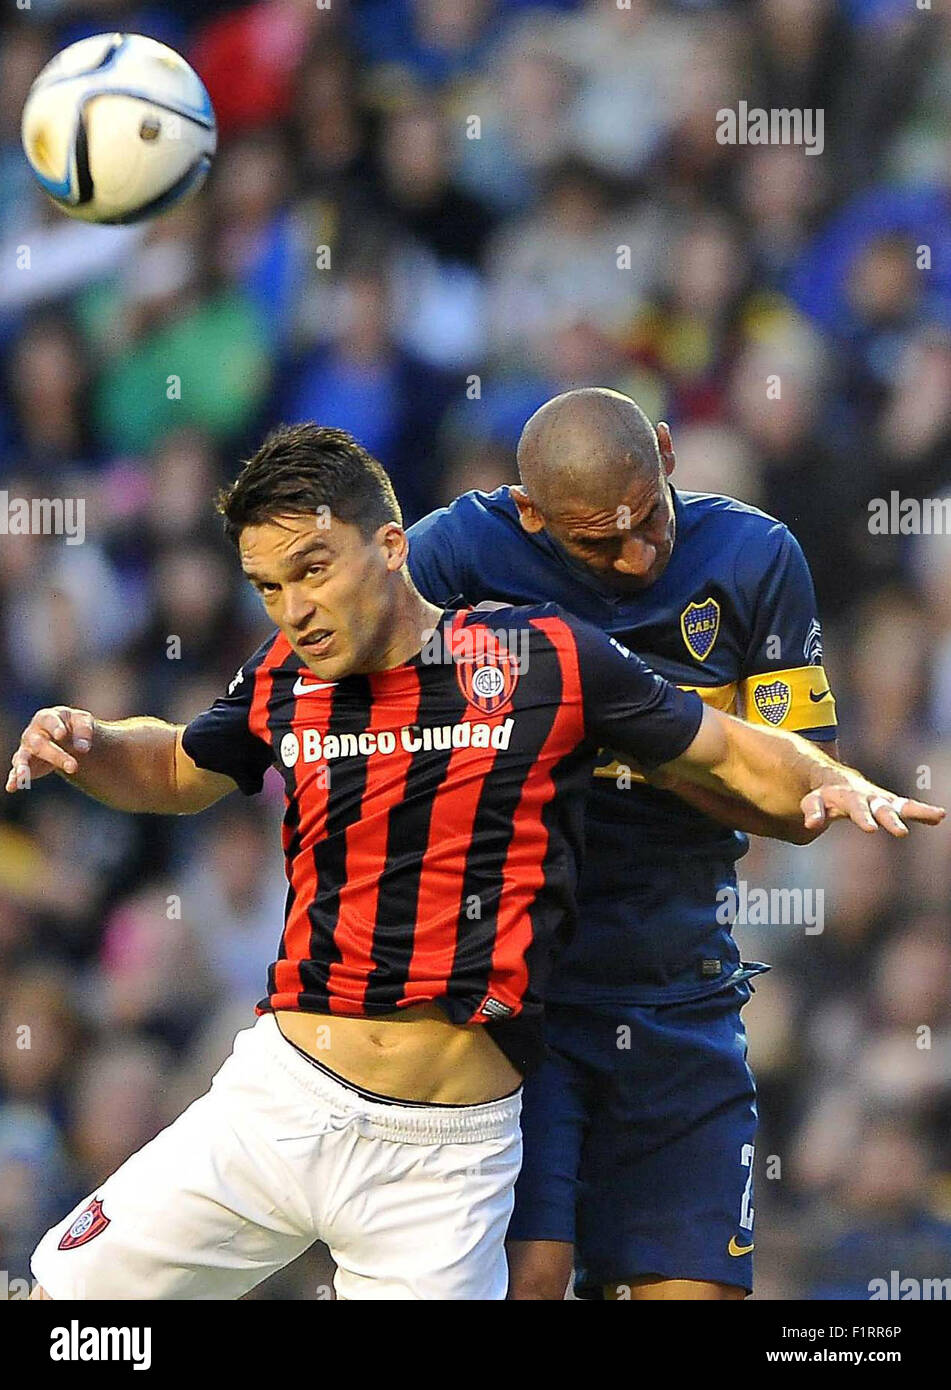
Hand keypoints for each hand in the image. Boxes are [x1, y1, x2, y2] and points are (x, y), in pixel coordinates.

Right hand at [5, 707, 95, 792]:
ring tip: (22, 776)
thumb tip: (83, 748)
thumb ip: (84, 730)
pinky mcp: (25, 764)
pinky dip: (13, 779)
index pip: (49, 720)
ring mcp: (26, 749)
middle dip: (56, 756)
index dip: (54, 727)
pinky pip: (16, 772)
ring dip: (22, 767)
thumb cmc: (73, 725)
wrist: (66, 735)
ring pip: (22, 758)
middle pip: (40, 744)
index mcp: (47, 718)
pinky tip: (12, 787)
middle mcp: (33, 733)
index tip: (61, 735)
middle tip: (74, 767)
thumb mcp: (82, 721)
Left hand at [801, 776, 944, 836]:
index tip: (868, 828)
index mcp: (846, 795)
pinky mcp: (891, 803)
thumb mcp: (813, 800)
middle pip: (880, 808)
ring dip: (917, 811)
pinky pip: (908, 807)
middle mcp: (866, 796)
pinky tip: (939, 816)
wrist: (836, 778)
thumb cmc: (823, 793)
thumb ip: (813, 811)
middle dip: (890, 819)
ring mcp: (880, 799)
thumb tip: (811, 825)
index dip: (860, 817)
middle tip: (901, 833)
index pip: (854, 807)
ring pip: (900, 805)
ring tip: (938, 815)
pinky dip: (923, 812)